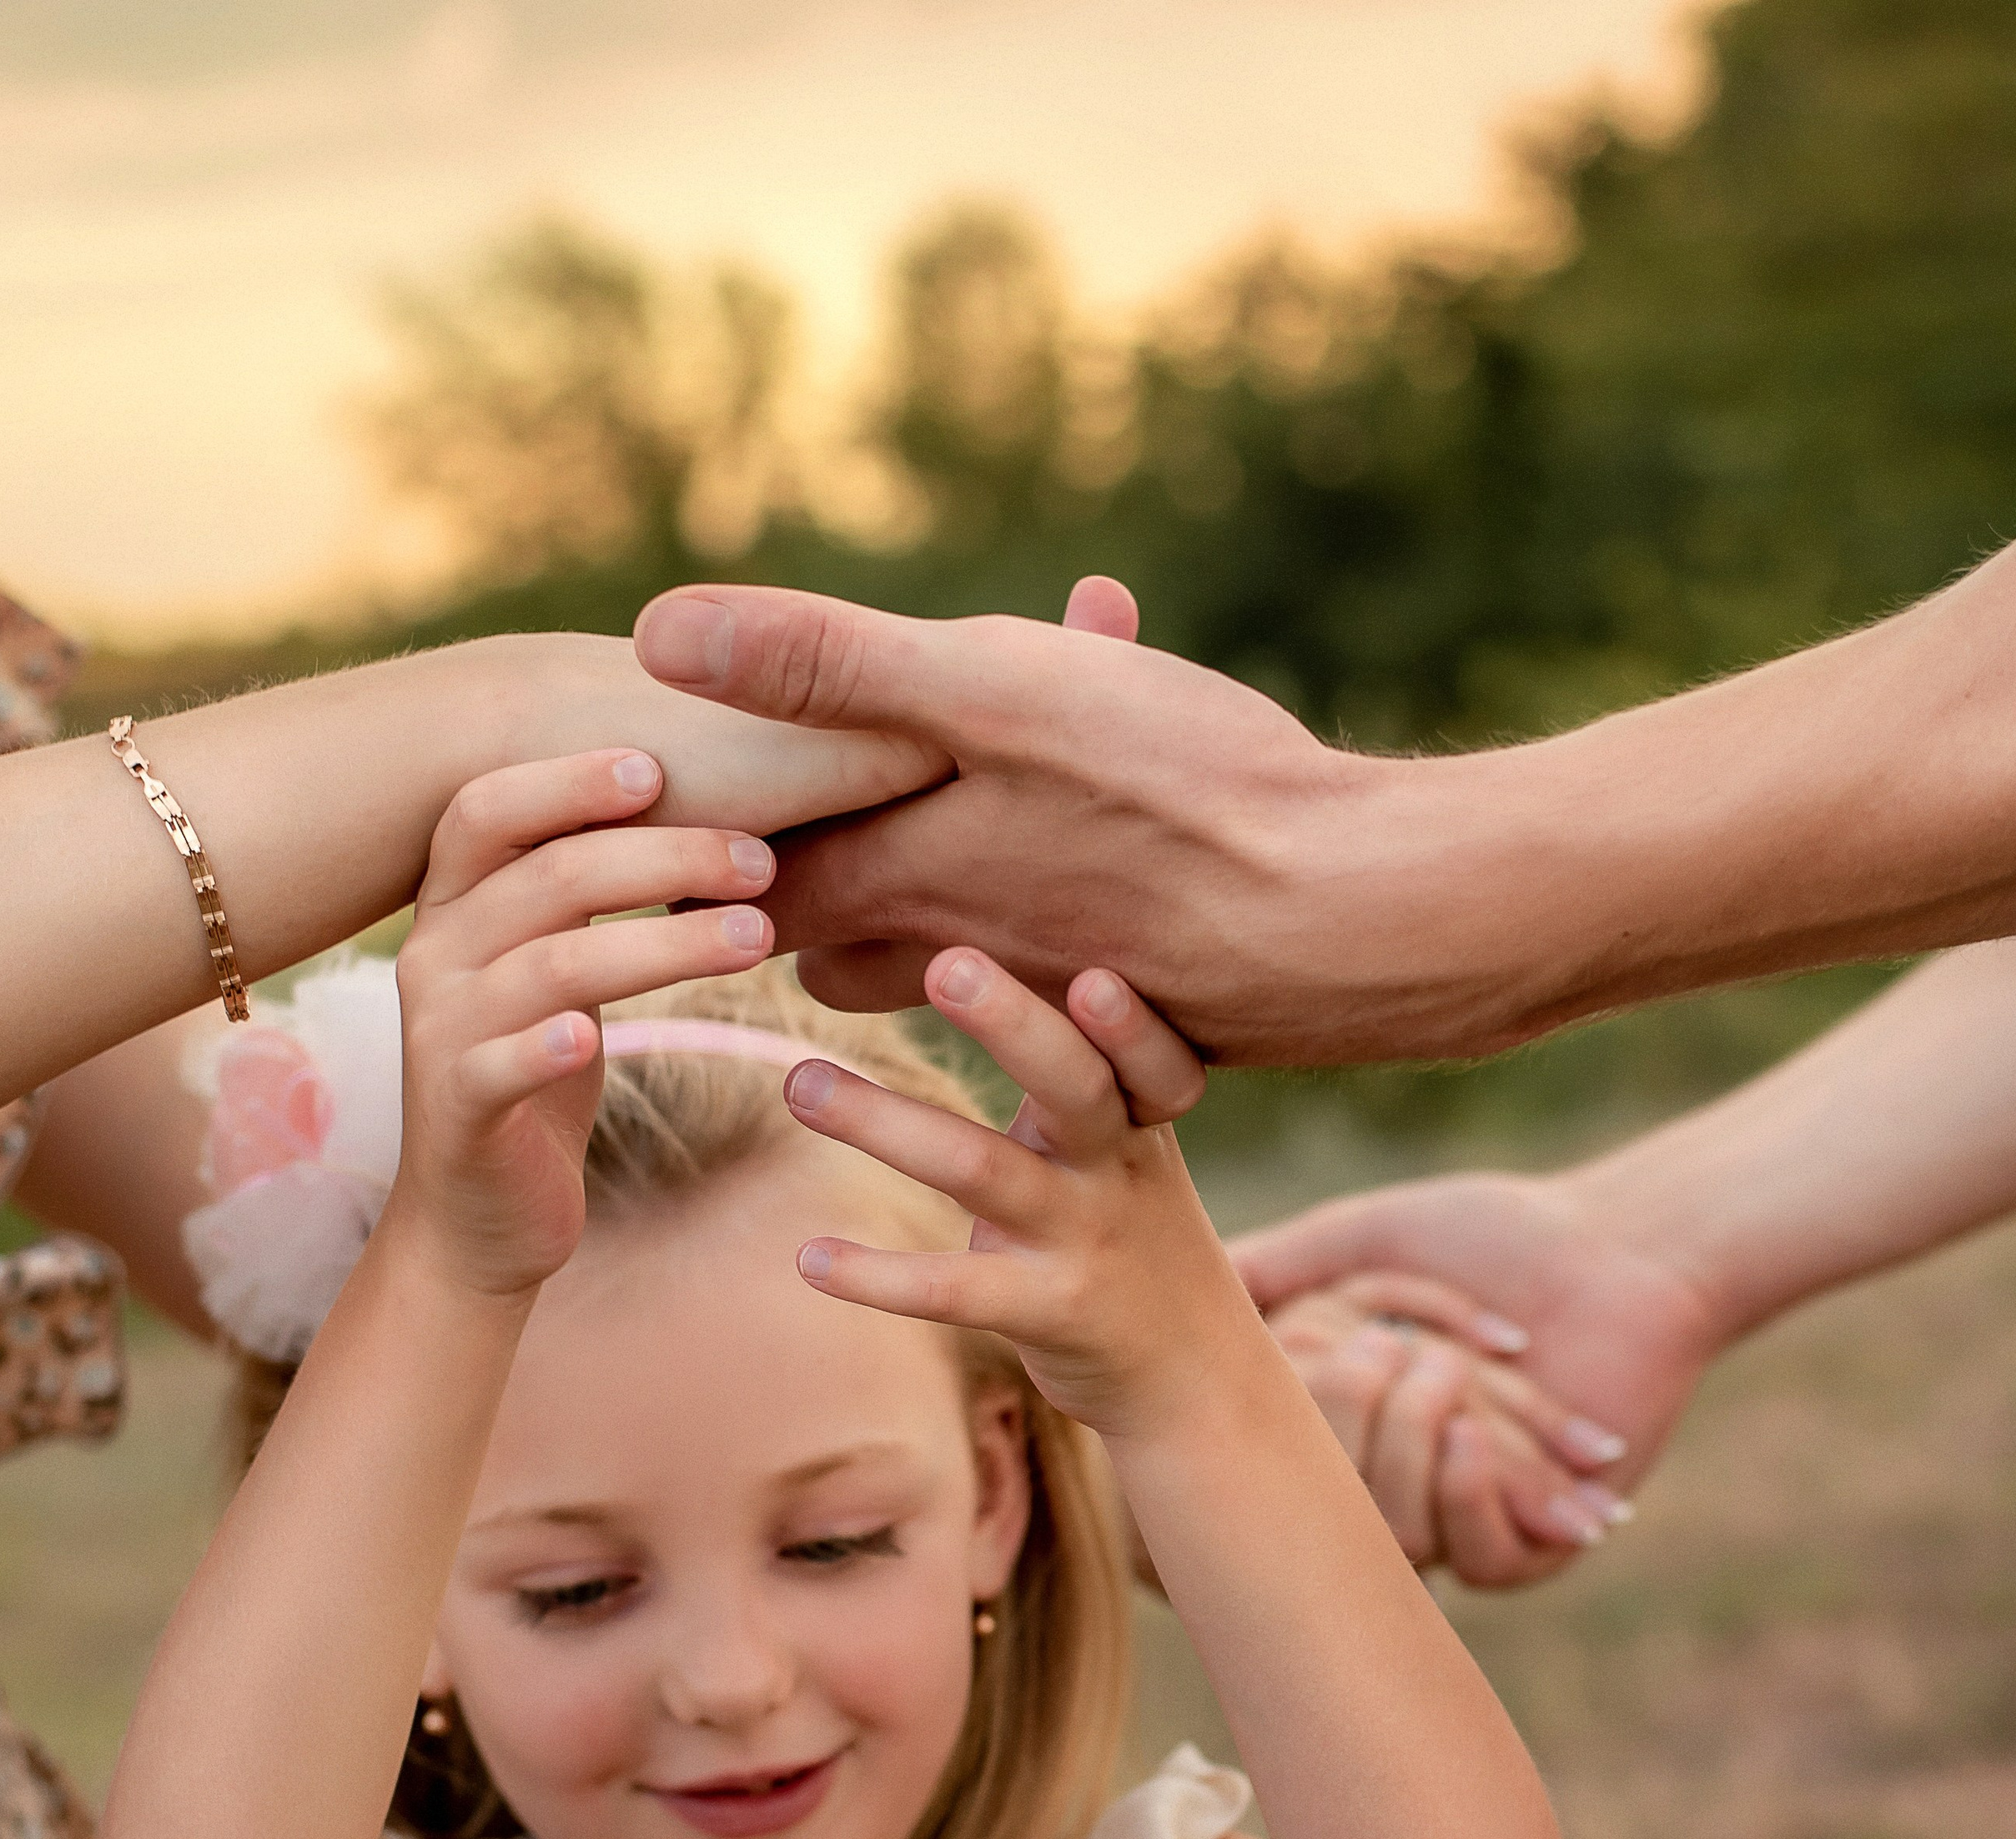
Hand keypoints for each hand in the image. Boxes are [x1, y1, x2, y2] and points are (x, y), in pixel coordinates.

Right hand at [391, 748, 777, 1299]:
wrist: (478, 1218)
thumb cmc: (538, 1070)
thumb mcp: (559, 966)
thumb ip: (587, 894)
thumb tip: (698, 806)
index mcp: (455, 906)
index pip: (489, 809)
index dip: (567, 780)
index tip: (659, 767)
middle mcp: (435, 955)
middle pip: (546, 876)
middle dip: (663, 857)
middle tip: (761, 861)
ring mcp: (440, 1034)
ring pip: (550, 966)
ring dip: (660, 944)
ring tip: (756, 936)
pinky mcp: (458, 1111)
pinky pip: (499, 1065)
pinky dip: (545, 1044)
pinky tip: (592, 1036)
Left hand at [633, 583, 1469, 1066]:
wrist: (1360, 917)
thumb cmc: (1178, 796)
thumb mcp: (992, 694)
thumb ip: (827, 668)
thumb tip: (654, 635)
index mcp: (917, 881)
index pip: (764, 887)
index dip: (715, 858)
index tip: (681, 826)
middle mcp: (978, 959)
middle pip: (845, 957)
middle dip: (819, 900)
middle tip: (800, 841)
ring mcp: (1069, 1004)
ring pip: (967, 977)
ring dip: (950, 916)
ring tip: (959, 848)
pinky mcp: (1166, 1025)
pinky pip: (1092, 1008)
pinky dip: (1077, 948)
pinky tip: (1119, 888)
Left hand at [781, 945, 1249, 1439]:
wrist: (1192, 1373)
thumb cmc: (1135, 1235)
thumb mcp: (1123, 1149)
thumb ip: (1069, 1073)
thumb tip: (966, 959)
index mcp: (1137, 1118)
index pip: (1146, 1054)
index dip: (1128, 1020)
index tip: (1091, 970)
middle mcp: (1116, 1169)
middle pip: (1074, 1086)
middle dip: (1012, 1024)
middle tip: (943, 962)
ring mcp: (1082, 1242)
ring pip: (981, 1171)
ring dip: (884, 1123)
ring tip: (799, 1083)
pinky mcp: (1047, 1313)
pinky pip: (955, 1290)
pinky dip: (877, 1275)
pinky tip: (810, 1258)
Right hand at [1231, 1171, 1721, 1583]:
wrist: (1621, 1254)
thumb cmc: (1492, 1236)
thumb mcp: (1358, 1240)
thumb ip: (1267, 1273)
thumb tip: (1160, 1292)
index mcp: (1335, 1428)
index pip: (1266, 1455)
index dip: (1267, 1413)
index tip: (1300, 1349)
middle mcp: (1381, 1489)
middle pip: (1323, 1497)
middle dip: (1352, 1410)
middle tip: (1396, 1351)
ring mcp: (1449, 1526)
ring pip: (1392, 1533)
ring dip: (1417, 1439)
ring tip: (1454, 1377)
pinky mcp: (1524, 1550)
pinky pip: (1468, 1560)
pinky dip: (1468, 1494)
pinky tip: (1470, 1440)